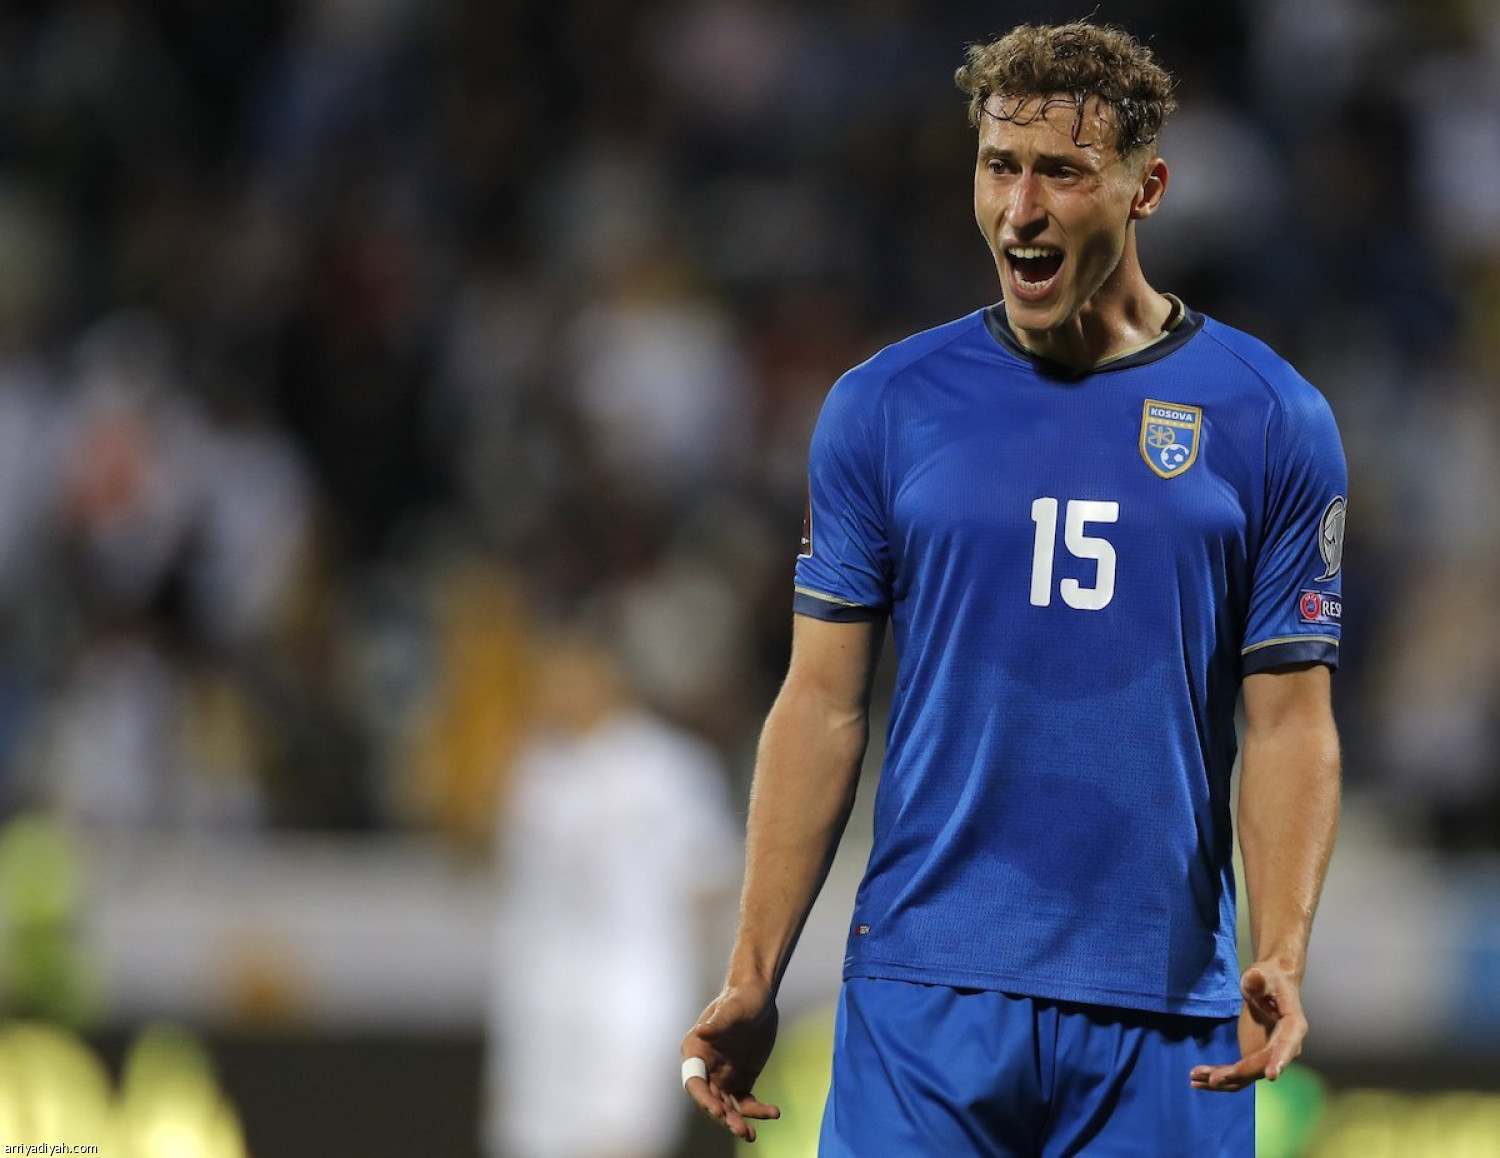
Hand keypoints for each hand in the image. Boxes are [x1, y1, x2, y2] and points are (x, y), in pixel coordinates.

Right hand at [681, 985, 781, 1141]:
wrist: (759, 996)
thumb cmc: (741, 997)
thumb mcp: (732, 1008)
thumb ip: (718, 1022)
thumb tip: (702, 1031)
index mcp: (695, 1050)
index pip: (694, 1082)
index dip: (704, 1099)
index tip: (718, 1111)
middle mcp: (707, 1068)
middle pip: (710, 1100)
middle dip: (723, 1117)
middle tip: (741, 1130)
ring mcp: (724, 1076)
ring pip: (727, 1107)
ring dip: (738, 1121)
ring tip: (751, 1134)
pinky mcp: (742, 1080)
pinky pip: (746, 1103)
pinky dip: (757, 1111)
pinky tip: (772, 1113)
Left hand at [1190, 961, 1307, 1092]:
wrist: (1270, 984)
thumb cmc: (1269, 979)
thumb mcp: (1262, 975)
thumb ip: (1258, 979)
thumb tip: (1254, 978)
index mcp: (1293, 1027)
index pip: (1286, 1045)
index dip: (1279, 1060)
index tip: (1272, 1075)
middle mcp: (1284, 1048)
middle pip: (1262, 1066)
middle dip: (1238, 1074)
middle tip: (1212, 1079)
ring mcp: (1269, 1056)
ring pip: (1247, 1076)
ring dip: (1223, 1081)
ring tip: (1194, 1079)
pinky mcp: (1254, 1058)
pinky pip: (1239, 1074)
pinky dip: (1220, 1077)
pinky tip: (1197, 1079)